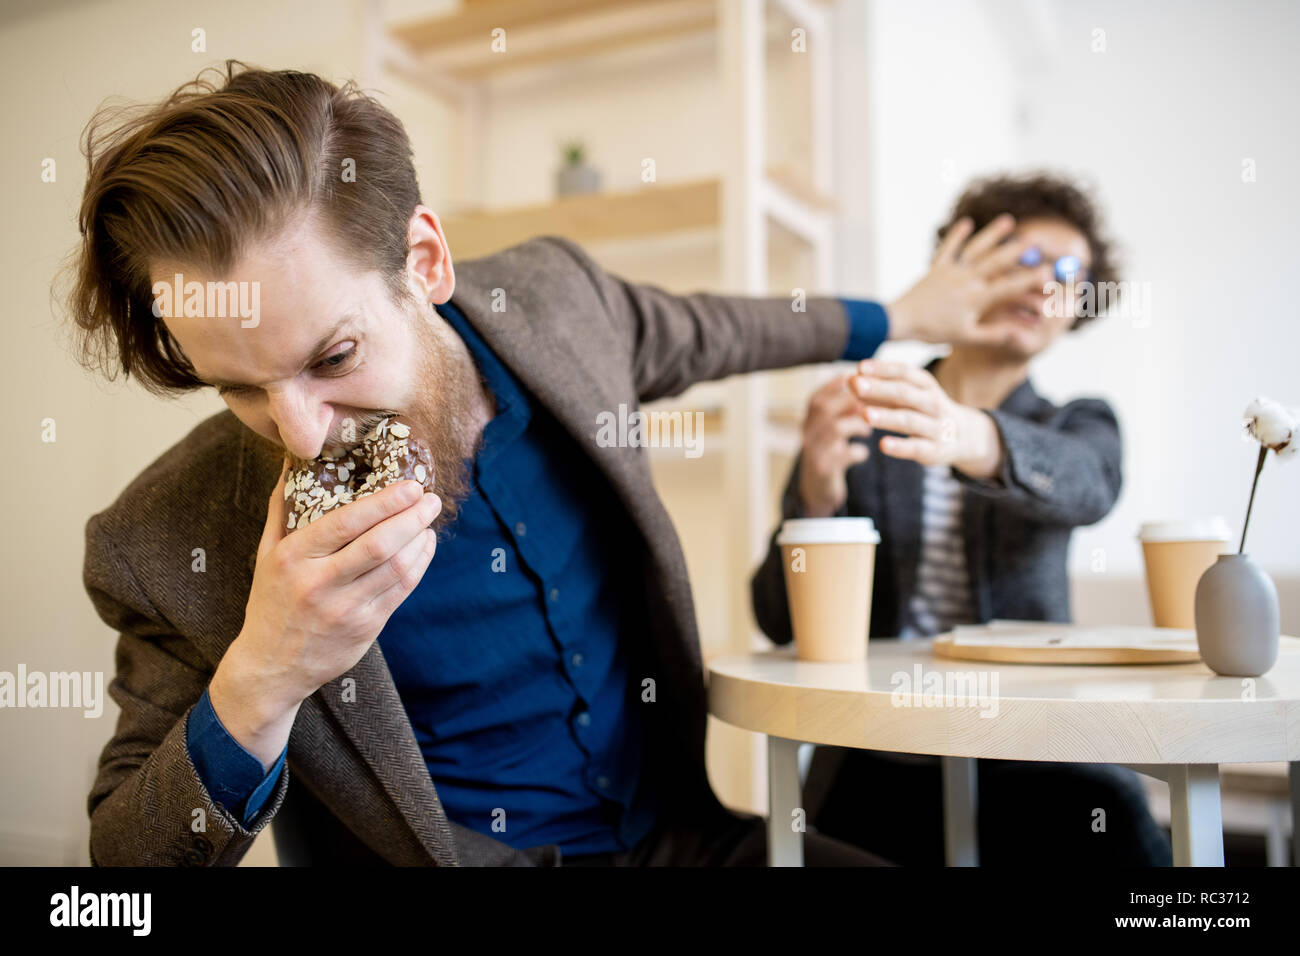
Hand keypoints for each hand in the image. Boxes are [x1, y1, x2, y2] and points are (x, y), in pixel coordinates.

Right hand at [210, 465, 441, 766]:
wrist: (270, 667)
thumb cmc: (271, 601)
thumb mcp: (266, 553)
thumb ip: (282, 507)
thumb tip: (293, 460)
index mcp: (293, 558)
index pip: (345, 523)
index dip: (384, 502)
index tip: (410, 486)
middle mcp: (318, 583)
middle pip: (379, 545)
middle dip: (412, 517)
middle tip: (430, 499)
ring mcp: (344, 609)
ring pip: (396, 569)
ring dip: (420, 541)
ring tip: (428, 522)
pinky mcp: (365, 629)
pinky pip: (401, 591)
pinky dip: (419, 565)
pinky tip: (424, 548)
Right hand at [796, 373, 872, 515]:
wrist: (818, 485)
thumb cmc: (832, 446)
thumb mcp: (835, 421)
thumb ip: (849, 402)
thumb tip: (875, 379)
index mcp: (811, 413)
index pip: (825, 391)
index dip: (849, 386)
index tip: (872, 387)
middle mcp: (807, 429)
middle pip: (825, 406)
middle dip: (856, 402)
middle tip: (879, 405)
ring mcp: (813, 449)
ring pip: (836, 428)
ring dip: (858, 425)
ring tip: (868, 430)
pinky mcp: (823, 469)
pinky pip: (843, 455)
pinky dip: (857, 452)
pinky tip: (863, 453)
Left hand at [850, 359, 1002, 478]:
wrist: (966, 437)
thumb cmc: (926, 412)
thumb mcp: (910, 397)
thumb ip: (881, 391)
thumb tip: (851, 381)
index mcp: (927, 386)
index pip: (905, 373)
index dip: (883, 369)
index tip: (860, 367)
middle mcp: (933, 403)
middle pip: (905, 394)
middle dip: (880, 388)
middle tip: (855, 385)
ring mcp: (936, 427)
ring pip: (910, 420)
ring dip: (888, 416)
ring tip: (865, 414)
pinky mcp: (936, 450)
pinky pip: (917, 448)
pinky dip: (901, 446)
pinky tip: (883, 445)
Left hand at [885, 214, 1053, 346]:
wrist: (900, 321)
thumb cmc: (934, 332)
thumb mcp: (966, 337)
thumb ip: (994, 334)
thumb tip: (1020, 333)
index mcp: (977, 298)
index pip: (1010, 287)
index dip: (1030, 280)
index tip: (1047, 274)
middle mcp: (967, 280)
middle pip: (996, 261)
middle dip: (1017, 251)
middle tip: (1034, 242)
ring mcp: (951, 271)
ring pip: (976, 249)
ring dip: (992, 234)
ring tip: (1009, 221)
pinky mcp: (936, 268)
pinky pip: (948, 249)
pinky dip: (956, 235)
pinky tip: (966, 223)